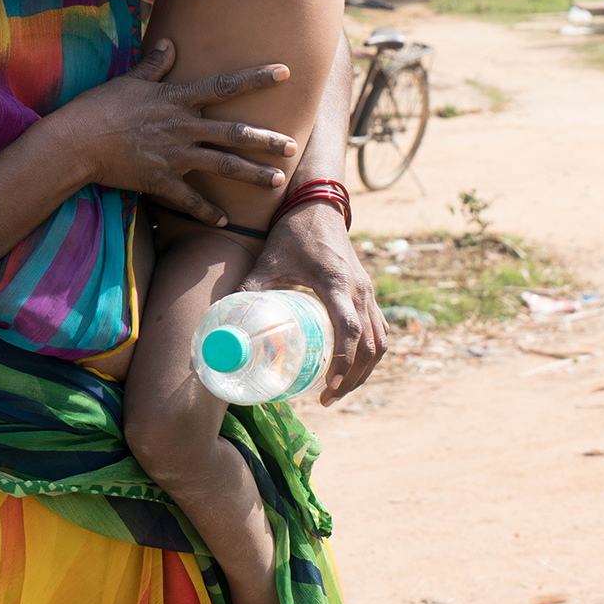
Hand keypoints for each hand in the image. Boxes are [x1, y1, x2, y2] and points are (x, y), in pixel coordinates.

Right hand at [62, 39, 297, 226]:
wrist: (76, 143)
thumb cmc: (99, 106)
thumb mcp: (129, 80)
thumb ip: (154, 64)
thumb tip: (169, 42)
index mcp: (177, 99)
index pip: (225, 84)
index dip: (257, 77)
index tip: (286, 72)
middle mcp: (183, 127)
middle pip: (234, 133)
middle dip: (266, 139)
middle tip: (292, 145)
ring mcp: (175, 156)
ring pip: (222, 166)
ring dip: (251, 174)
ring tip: (276, 180)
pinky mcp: (161, 181)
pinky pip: (190, 200)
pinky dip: (207, 211)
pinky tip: (224, 219)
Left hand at [246, 201, 384, 405]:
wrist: (319, 205)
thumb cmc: (293, 233)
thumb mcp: (268, 260)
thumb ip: (249, 290)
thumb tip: (223, 325)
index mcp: (336, 283)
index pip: (350, 330)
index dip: (342, 362)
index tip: (327, 385)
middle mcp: (359, 290)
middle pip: (370, 345)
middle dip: (353, 377)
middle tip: (328, 398)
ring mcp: (368, 292)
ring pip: (380, 341)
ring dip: (364, 370)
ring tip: (338, 390)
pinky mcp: (368, 293)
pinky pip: (380, 330)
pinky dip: (370, 354)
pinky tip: (352, 369)